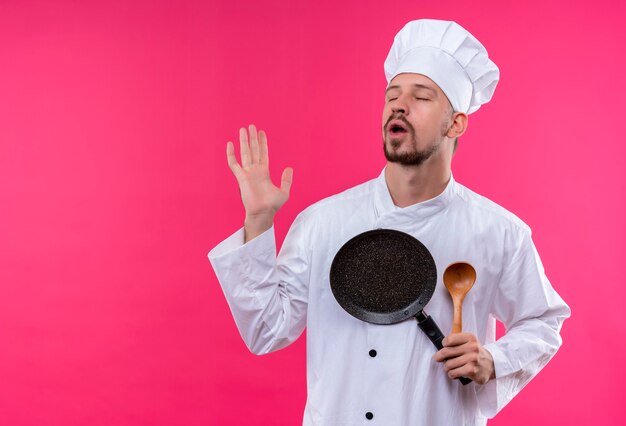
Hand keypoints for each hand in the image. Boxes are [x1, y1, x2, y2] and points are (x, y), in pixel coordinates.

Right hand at [227, 124, 292, 241]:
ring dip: (244, 141)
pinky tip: (230, 144)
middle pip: (253, 150)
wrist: (263, 213)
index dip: (263, 143)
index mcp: (264, 172)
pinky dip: (231, 154)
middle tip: (251, 126)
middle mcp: (255, 171)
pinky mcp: (241, 178)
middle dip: (253, 138)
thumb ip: (286, 180)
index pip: (263, 154)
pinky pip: (234, 164)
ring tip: (243, 129)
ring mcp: (247, 173)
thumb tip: (289, 168)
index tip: (261, 132)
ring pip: (245, 153)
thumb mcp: (284, 191)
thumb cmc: (272, 205)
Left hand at [432, 333, 495, 383]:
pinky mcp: (472, 370)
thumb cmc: (475, 354)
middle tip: (438, 358)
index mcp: (470, 338)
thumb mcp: (469, 342)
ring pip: (448, 364)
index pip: (449, 339)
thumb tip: (439, 349)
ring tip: (451, 367)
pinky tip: (455, 373)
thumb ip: (455, 342)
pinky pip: (453, 372)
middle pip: (446, 351)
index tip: (445, 346)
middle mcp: (472, 347)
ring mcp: (473, 359)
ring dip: (447, 367)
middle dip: (439, 356)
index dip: (444, 344)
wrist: (491, 365)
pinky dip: (451, 374)